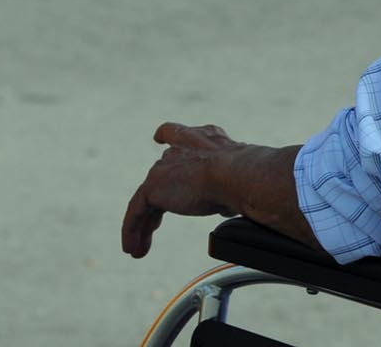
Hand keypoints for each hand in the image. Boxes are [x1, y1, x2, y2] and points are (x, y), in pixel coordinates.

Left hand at [122, 122, 237, 258]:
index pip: (180, 133)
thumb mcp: (238, 181)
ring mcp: (165, 166)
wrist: (236, 174)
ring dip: (144, 224)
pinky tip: (132, 248)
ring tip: (139, 247)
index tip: (158, 138)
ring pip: (148, 197)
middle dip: (157, 198)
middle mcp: (182, 147)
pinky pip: (136, 211)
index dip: (169, 137)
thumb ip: (228, 189)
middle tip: (154, 225)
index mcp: (205, 140)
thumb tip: (230, 206)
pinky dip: (132, 230)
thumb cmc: (247, 179)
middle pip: (162, 172)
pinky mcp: (153, 185)